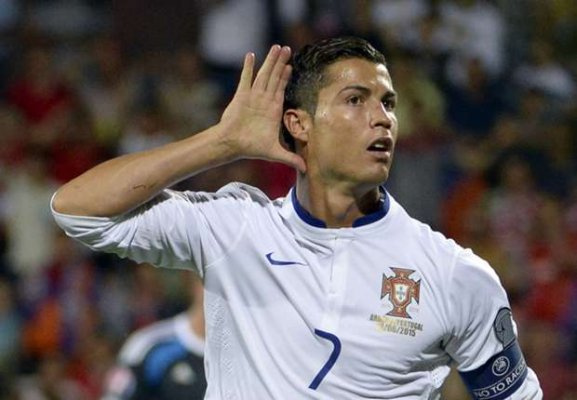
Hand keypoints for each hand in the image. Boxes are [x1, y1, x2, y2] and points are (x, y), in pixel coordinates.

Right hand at [219, 45, 305, 172]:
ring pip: (264, 74)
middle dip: (280, 63)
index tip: (291, 66)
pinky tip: (251, 54)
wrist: (232, 145)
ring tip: (276, 47)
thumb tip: (305, 170)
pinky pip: (246, 78)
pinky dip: (248, 67)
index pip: (281, 89)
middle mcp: (263, 100)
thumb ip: (290, 158)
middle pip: (274, 77)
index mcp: (272, 109)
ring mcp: (252, 96)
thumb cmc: (251, 148)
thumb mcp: (275, 152)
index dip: (286, 77)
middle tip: (287, 48)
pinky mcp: (241, 95)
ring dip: (270, 61)